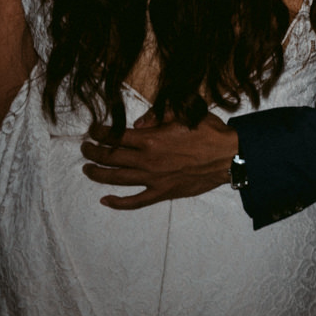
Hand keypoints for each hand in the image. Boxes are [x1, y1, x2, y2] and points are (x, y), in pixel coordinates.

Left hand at [80, 111, 237, 209]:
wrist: (230, 156)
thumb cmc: (209, 132)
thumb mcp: (184, 112)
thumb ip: (157, 115)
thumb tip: (137, 124)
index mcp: (151, 139)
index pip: (115, 136)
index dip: (99, 132)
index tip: (93, 130)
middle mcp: (147, 160)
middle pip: (110, 157)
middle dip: (93, 152)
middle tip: (85, 149)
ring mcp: (153, 179)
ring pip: (116, 179)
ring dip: (98, 174)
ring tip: (87, 169)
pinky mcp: (162, 193)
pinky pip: (135, 201)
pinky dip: (118, 203)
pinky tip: (106, 200)